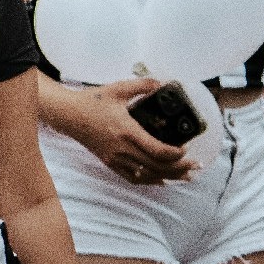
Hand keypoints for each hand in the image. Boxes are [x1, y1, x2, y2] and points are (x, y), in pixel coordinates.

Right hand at [60, 78, 197, 184]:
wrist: (67, 114)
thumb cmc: (91, 100)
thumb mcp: (117, 88)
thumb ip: (142, 85)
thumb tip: (162, 83)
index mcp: (126, 130)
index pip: (158, 150)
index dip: (176, 153)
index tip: (186, 147)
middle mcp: (122, 148)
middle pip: (157, 166)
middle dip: (180, 168)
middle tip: (196, 165)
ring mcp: (115, 158)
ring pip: (147, 175)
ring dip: (169, 177)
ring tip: (185, 176)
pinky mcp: (109, 162)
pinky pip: (133, 177)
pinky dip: (150, 181)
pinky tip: (161, 180)